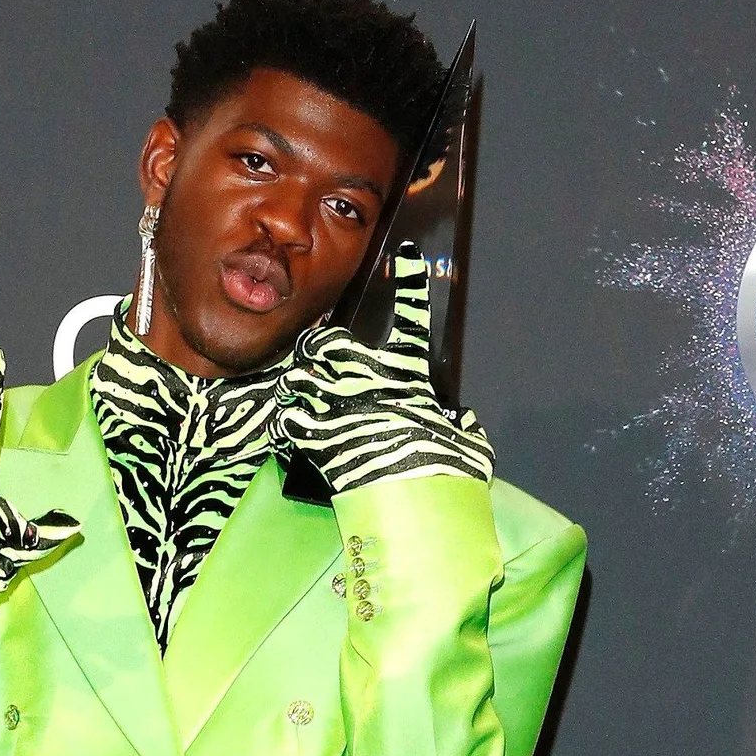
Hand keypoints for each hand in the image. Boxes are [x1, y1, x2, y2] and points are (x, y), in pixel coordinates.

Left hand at [271, 248, 493, 493]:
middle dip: (318, 345)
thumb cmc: (447, 470)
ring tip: (299, 394)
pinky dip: (287, 423)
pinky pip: (286, 416)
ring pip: (298, 375)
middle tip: (318, 355)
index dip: (411, 284)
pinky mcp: (314, 433)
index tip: (407, 256)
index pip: (415, 318)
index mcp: (410, 375)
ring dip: (296, 384)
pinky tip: (293, 431)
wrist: (411, 498)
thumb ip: (465, 429)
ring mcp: (336, 402)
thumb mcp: (470, 446)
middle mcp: (368, 378)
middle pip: (328, 342)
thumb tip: (466, 425)